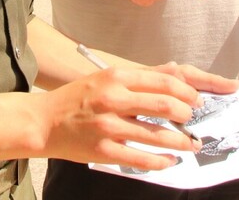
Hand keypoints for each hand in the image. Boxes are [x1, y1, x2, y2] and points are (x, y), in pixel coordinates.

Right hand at [37, 64, 237, 169]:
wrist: (43, 121)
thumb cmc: (75, 99)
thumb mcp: (103, 78)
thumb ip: (134, 82)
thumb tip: (171, 89)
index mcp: (115, 77)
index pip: (163, 81)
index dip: (186, 92)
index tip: (195, 100)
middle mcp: (113, 99)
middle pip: (165, 105)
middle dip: (187, 114)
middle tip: (192, 120)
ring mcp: (108, 126)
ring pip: (158, 135)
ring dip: (181, 141)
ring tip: (190, 144)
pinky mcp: (104, 151)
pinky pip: (142, 159)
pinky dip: (162, 161)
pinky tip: (170, 160)